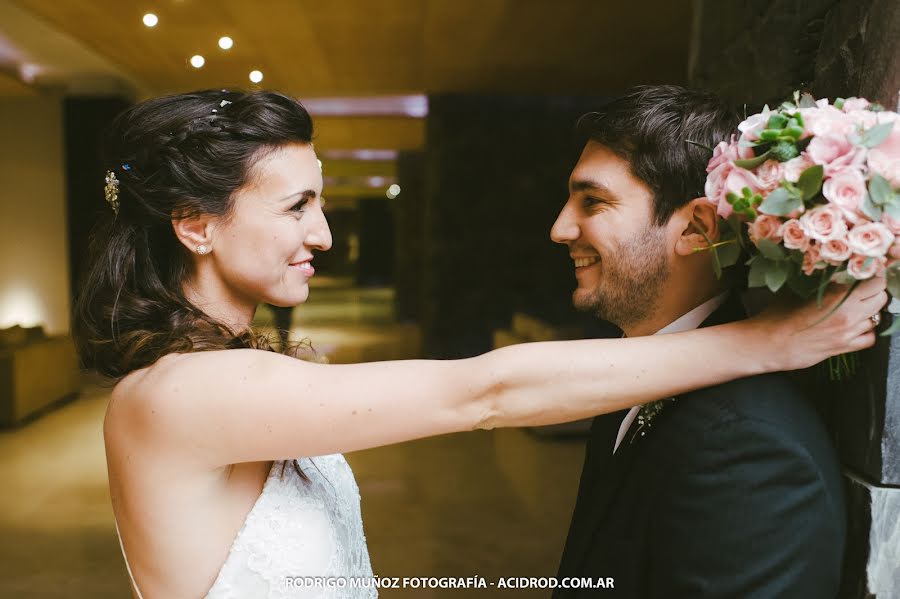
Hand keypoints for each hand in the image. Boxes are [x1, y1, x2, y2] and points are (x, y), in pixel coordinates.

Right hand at [753, 276, 888, 371]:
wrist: (766, 344)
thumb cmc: (776, 317)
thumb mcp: (798, 291)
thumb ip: (824, 284)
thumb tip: (839, 275)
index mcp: (837, 297)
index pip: (875, 282)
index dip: (873, 276)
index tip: (867, 273)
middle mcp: (848, 316)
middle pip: (881, 298)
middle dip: (874, 291)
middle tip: (861, 289)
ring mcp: (848, 334)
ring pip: (877, 318)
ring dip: (870, 311)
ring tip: (855, 307)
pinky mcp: (843, 348)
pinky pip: (869, 338)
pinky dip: (866, 331)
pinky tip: (854, 327)